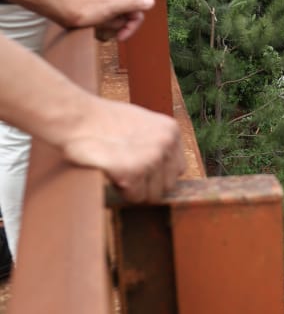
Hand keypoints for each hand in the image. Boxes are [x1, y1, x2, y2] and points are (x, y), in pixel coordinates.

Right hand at [60, 97, 184, 201]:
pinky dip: (120, 189)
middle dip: (146, 183)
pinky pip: (134, 196)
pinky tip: (110, 169)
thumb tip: (165, 172)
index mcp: (171, 131)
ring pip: (151, 195)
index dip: (157, 173)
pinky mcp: (133, 172)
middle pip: (167, 186)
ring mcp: (151, 158)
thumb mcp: (142, 124)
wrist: (75, 117)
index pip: (177, 170)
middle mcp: (166, 144)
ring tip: (117, 165)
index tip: (139, 167)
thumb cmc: (102, 121)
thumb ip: (157, 144)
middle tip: (124, 166)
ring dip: (134, 187)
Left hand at [61, 0, 153, 42]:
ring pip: (119, 22)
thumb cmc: (87, 9)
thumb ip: (132, 4)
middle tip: (104, 29)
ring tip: (97, 26)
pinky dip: (104, 27)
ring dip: (111, 29)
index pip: (138, 16)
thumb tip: (152, 2)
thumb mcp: (112, 7)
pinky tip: (95, 26)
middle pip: (128, 20)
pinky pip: (110, 22)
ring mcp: (111, 3)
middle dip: (118, 28)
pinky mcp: (103, 9)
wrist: (65, 10)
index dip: (131, 29)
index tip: (120, 38)